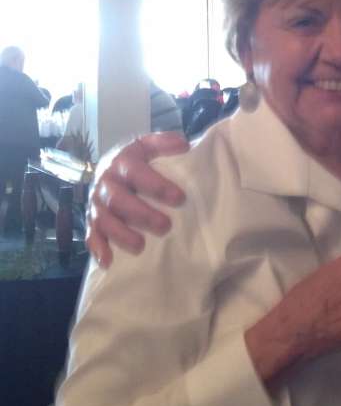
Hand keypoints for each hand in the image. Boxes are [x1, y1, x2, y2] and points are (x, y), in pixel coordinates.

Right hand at [86, 132, 189, 267]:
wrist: (107, 166)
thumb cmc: (134, 160)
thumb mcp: (146, 145)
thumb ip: (163, 142)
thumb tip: (184, 144)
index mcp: (121, 163)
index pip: (137, 173)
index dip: (157, 186)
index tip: (179, 198)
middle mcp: (105, 183)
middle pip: (118, 200)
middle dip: (142, 214)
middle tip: (165, 226)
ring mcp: (96, 203)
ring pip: (103, 220)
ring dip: (121, 234)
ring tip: (140, 246)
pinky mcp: (92, 220)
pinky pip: (91, 235)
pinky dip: (98, 248)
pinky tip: (108, 262)